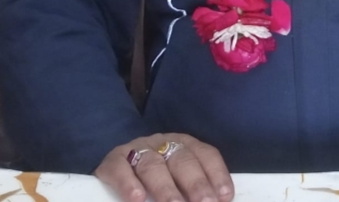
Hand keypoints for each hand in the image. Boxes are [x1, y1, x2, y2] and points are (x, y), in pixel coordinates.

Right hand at [94, 132, 233, 201]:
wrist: (114, 165)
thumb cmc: (154, 178)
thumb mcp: (177, 180)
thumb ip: (192, 189)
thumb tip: (214, 201)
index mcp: (184, 145)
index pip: (205, 154)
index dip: (216, 174)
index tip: (224, 196)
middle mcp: (163, 143)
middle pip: (182, 160)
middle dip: (195, 183)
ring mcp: (138, 149)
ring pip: (153, 165)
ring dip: (165, 188)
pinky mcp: (113, 160)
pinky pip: (120, 168)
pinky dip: (128, 183)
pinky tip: (136, 199)